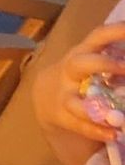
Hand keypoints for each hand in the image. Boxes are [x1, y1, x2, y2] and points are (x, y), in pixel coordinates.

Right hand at [37, 21, 124, 147]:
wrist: (47, 98)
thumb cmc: (81, 75)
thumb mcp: (92, 61)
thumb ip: (112, 58)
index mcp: (82, 53)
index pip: (97, 37)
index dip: (115, 31)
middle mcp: (71, 71)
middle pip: (79, 64)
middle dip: (102, 65)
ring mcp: (64, 95)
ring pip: (74, 102)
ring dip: (96, 108)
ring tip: (118, 117)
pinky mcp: (62, 116)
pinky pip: (78, 124)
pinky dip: (96, 130)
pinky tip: (113, 133)